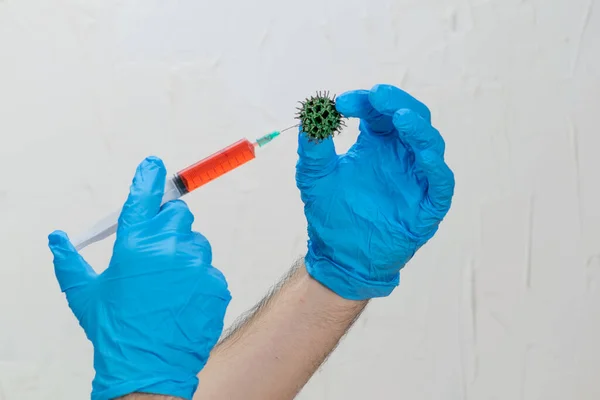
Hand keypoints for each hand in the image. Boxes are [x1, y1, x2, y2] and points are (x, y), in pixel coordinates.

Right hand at [48, 157, 230, 399]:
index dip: (148, 177)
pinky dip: (197, 280)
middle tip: (155, 248)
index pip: (143, 198)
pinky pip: (208, 270)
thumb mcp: (84, 294)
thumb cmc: (113, 329)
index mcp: (135, 245)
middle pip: (178, 214)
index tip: (155, 164)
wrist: (148, 369)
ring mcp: (198, 266)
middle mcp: (170, 248)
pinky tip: (181, 301)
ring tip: (167, 286)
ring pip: (196, 243)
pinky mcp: (216, 284)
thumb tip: (58, 238)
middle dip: (167, 224)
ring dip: (183, 255)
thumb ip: (69, 261)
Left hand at [296, 84, 454, 299]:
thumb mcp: (315, 176)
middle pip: (412, 118)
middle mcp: (400, 157)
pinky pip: (441, 183)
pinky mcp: (427, 206)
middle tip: (376, 96)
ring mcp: (416, 180)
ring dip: (418, 129)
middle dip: (396, 103)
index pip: (380, 112)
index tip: (341, 104)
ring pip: (430, 145)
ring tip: (400, 118)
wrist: (340, 256)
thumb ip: (313, 146)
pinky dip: (436, 167)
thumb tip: (311, 113)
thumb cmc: (331, 214)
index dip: (366, 101)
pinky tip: (424, 155)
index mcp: (377, 145)